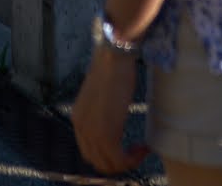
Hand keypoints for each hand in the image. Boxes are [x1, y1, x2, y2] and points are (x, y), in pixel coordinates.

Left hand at [73, 35, 140, 175]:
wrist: (114, 57)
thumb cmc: (113, 70)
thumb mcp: (101, 97)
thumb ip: (100, 114)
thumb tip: (112, 124)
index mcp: (78, 119)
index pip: (89, 152)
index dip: (109, 155)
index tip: (126, 147)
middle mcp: (81, 128)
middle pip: (97, 162)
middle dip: (118, 162)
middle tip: (135, 152)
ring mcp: (92, 132)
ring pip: (109, 164)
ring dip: (127, 162)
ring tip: (141, 149)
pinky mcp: (106, 133)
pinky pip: (119, 160)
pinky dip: (132, 159)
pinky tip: (143, 147)